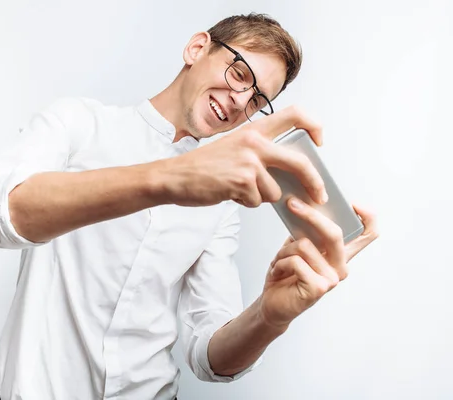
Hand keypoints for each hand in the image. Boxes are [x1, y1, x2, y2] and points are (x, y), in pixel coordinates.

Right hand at [160, 106, 327, 206]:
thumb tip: (290, 174)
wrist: (174, 177)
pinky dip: (246, 203)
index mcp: (254, 130)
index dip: (313, 126)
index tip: (319, 142)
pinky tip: (229, 193)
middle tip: (318, 194)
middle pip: (299, 162)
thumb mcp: (234, 147)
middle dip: (314, 182)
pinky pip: (258, 201)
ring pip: (275, 191)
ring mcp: (249, 163)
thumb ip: (260, 153)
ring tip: (238, 188)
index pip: (294, 114)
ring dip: (261, 196)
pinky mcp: (242, 182)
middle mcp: (254, 142)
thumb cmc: (202, 166)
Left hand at [259, 198, 378, 328]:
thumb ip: (306, 231)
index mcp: (340, 255)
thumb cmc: (286, 273)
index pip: (368, 234)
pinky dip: (280, 263)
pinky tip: (278, 272)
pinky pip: (296, 261)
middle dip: (311, 215)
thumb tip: (303, 204)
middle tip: (292, 203)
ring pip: (306, 245)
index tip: (353, 204)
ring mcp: (332, 278)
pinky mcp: (319, 288)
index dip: (367, 217)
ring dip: (284, 250)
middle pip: (335, 233)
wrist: (272, 303)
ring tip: (279, 261)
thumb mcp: (297, 246)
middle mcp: (340, 266)